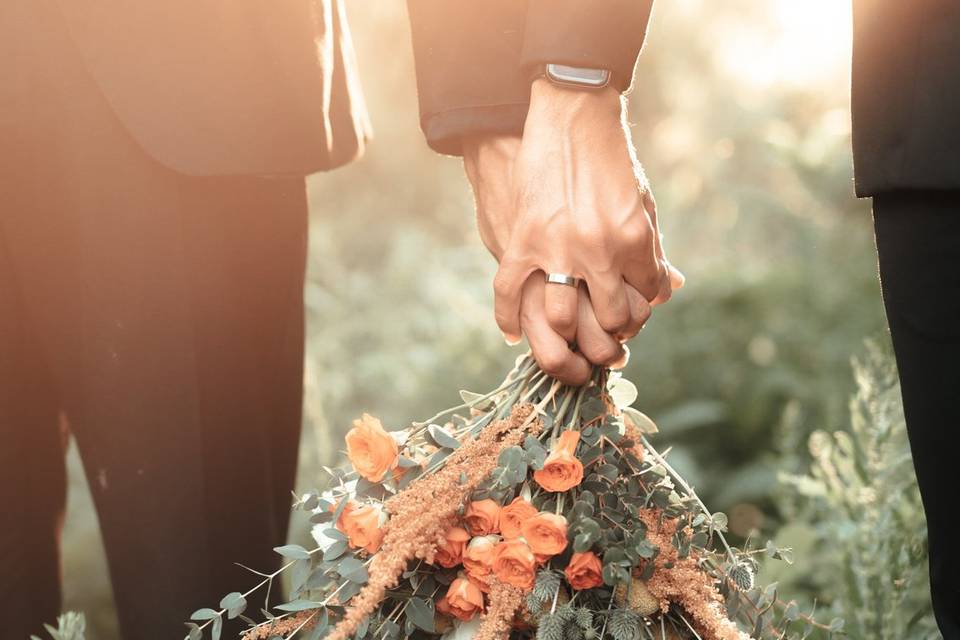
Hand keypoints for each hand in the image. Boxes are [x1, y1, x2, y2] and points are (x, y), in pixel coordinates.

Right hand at [463, 134, 652, 384]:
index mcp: (634, 239)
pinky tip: (513, 333)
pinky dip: (508, 319)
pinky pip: (509, 292)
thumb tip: (669, 289)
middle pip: (610, 320)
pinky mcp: (522, 239)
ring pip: (562, 319)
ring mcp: (558, 248)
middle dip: (612, 335)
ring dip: (567, 335)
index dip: (642, 310)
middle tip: (606, 338)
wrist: (571, 115)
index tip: (632, 312)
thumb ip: (653, 247)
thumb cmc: (611, 158)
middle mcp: (599, 250)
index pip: (647, 299)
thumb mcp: (642, 200)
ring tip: (568, 336)